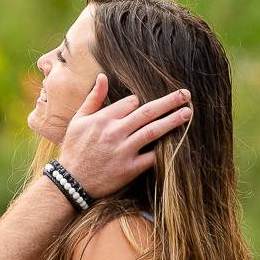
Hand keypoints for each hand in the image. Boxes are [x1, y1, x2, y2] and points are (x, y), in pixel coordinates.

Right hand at [57, 75, 190, 198]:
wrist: (71, 182)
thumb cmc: (74, 149)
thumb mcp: (78, 120)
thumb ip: (93, 98)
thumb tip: (103, 76)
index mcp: (103, 118)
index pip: (131, 102)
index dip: (139, 102)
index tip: (142, 106)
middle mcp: (115, 132)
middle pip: (148, 112)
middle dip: (169, 102)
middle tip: (186, 95)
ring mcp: (124, 150)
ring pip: (153, 131)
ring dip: (173, 121)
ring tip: (187, 113)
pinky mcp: (130, 168)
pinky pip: (152, 157)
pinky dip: (165, 150)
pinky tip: (178, 144)